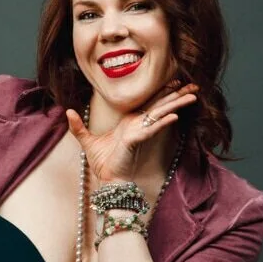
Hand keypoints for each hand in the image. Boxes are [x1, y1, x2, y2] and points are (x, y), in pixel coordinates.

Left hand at [65, 80, 197, 182]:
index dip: (163, 92)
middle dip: (177, 95)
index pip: (151, 103)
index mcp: (131, 122)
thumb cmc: (102, 164)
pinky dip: (161, 122)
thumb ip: (78, 127)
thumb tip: (68, 111)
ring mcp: (139, 132)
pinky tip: (173, 116)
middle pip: (161, 106)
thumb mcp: (87, 141)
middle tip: (194, 86)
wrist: (107, 180)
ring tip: (192, 96)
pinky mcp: (136, 141)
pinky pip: (151, 129)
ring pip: (161, 114)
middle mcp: (139, 125)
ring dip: (176, 104)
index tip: (176, 81)